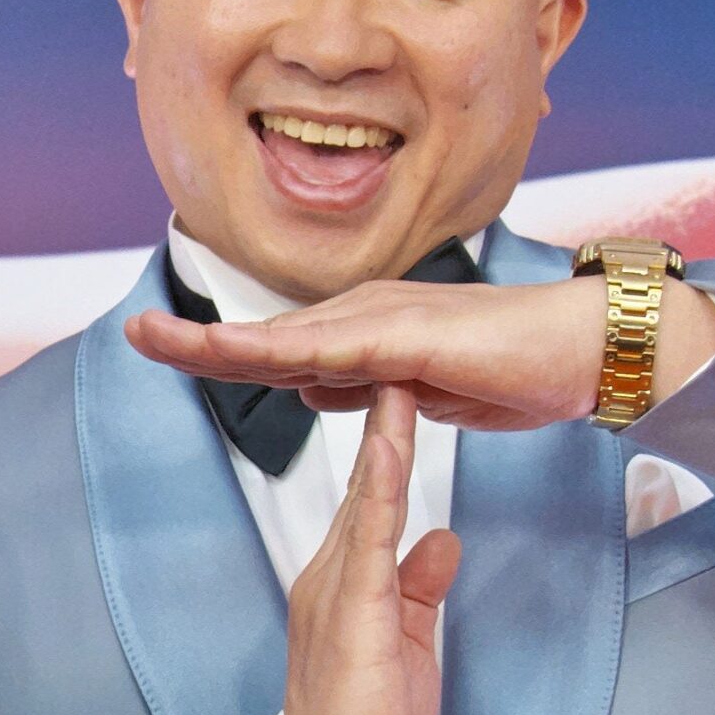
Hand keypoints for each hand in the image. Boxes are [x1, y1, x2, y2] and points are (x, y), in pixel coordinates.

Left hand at [126, 274, 714, 429]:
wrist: (580, 352)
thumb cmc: (514, 371)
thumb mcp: (423, 396)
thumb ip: (367, 391)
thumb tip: (312, 391)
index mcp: (366, 338)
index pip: (280, 351)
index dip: (222, 351)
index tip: (169, 348)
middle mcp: (365, 318)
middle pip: (266, 335)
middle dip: (198, 338)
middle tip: (134, 334)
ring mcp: (384, 320)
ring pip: (284, 334)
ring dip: (217, 338)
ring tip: (156, 336)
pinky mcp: (409, 334)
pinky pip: (332, 344)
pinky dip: (277, 347)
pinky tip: (233, 350)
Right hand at [283, 385, 460, 714]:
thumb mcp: (406, 640)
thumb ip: (420, 585)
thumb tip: (442, 538)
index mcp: (346, 578)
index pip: (373, 495)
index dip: (389, 441)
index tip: (407, 388)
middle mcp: (333, 573)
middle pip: (365, 482)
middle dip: (380, 419)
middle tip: (396, 352)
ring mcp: (336, 590)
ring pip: (363, 499)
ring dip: (381, 436)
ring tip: (395, 377)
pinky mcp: (351, 614)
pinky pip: (369, 540)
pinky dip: (381, 489)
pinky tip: (391, 448)